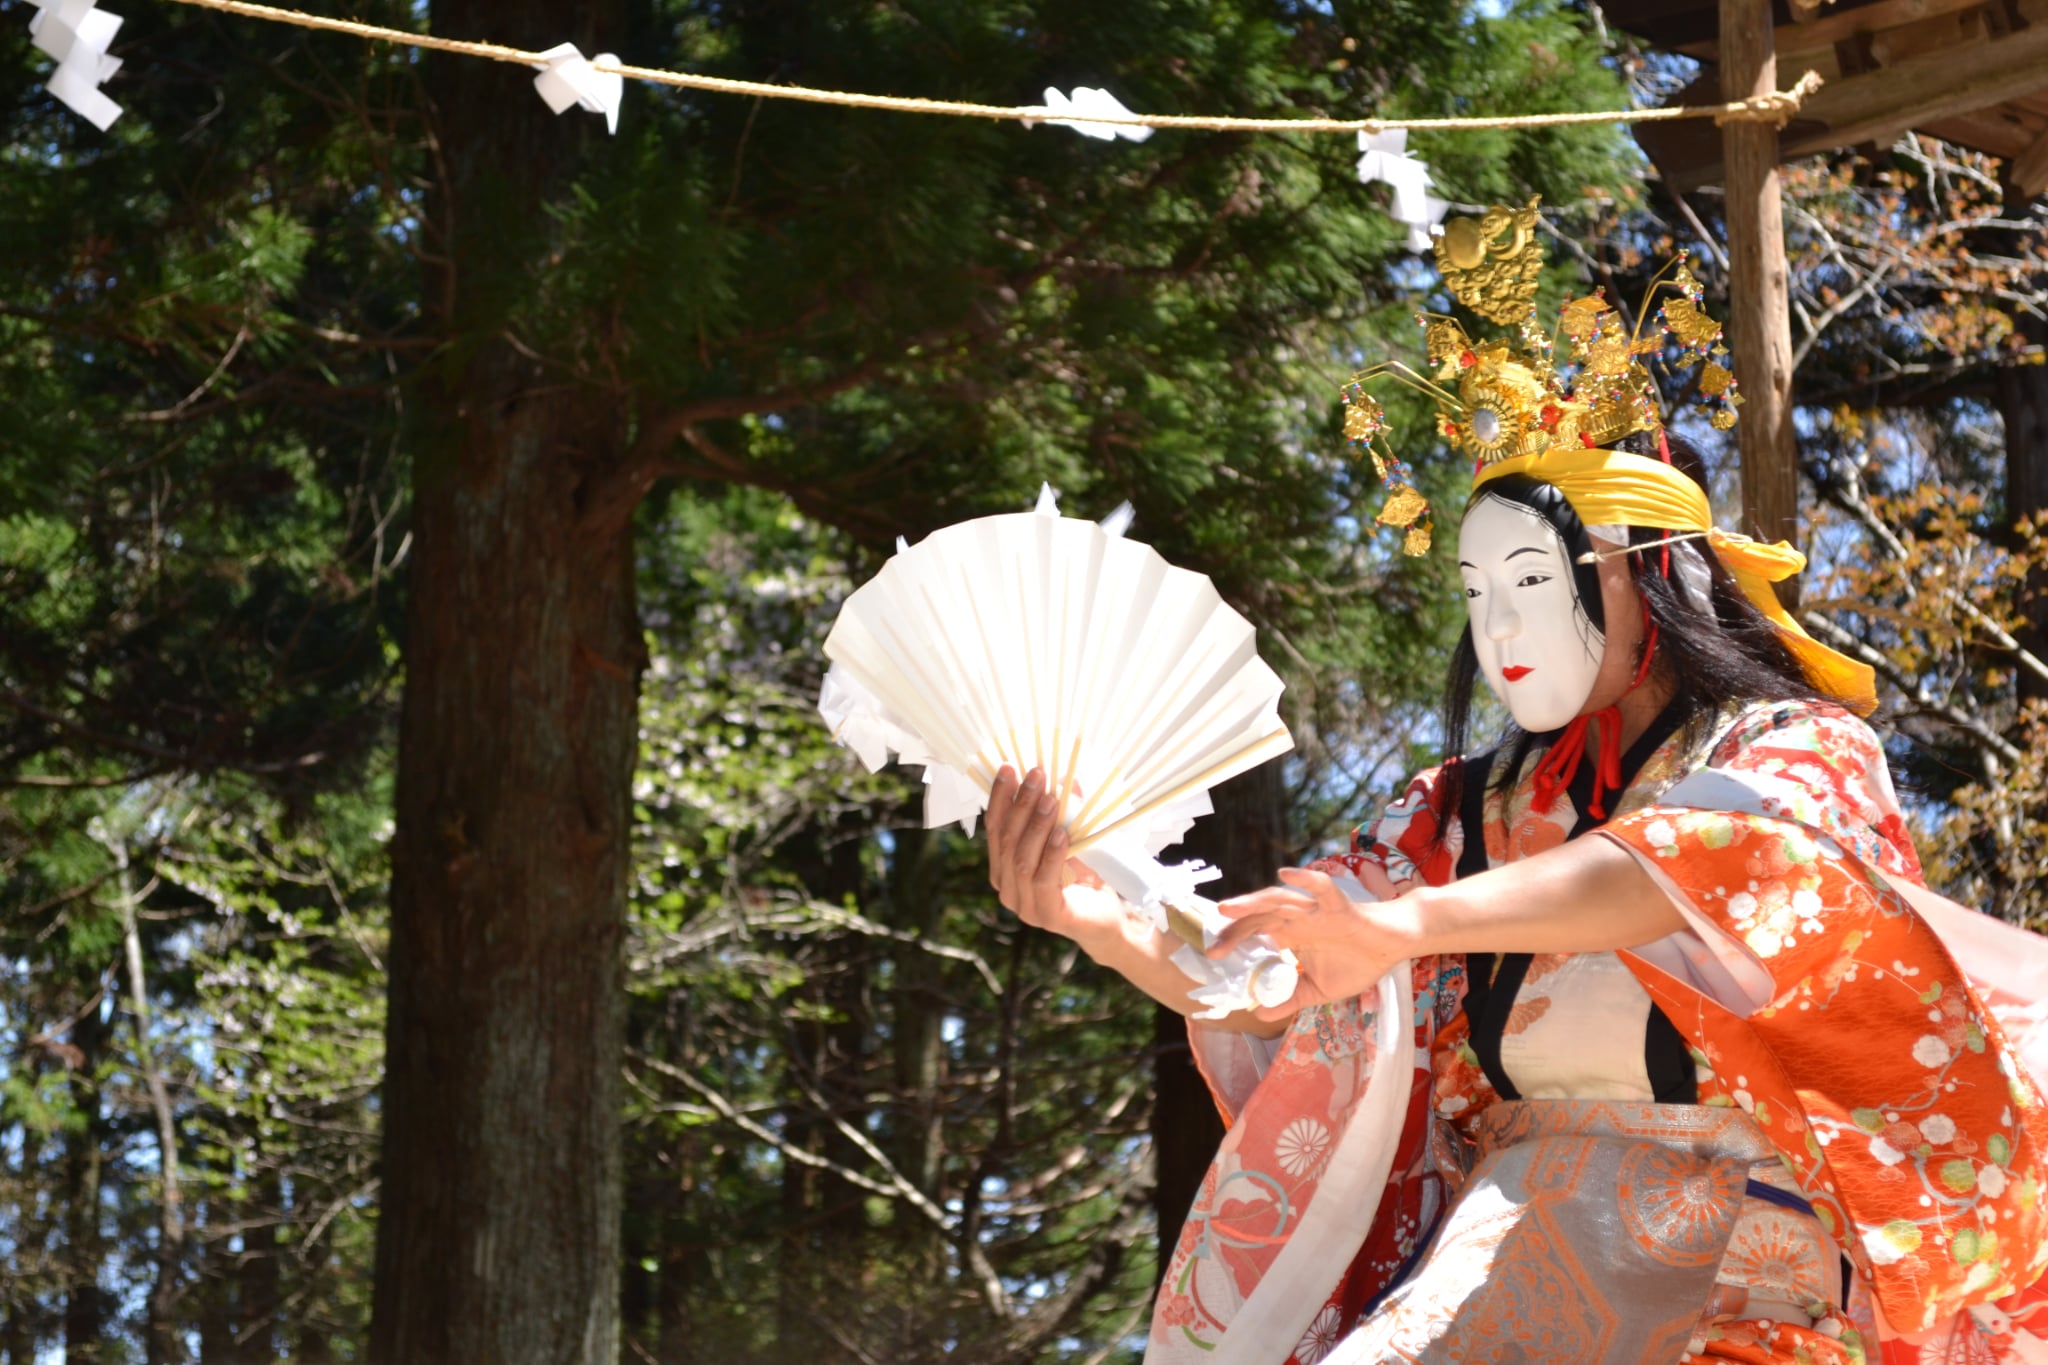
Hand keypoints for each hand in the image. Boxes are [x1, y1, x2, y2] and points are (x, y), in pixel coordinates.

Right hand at [985, 766, 1119, 949]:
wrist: (1108, 917)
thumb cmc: (1085, 877)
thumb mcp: (1069, 839)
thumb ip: (1060, 814)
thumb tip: (1065, 778)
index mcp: (1004, 868)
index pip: (994, 828)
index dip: (1000, 798)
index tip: (1009, 769)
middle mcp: (1007, 887)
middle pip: (1006, 840)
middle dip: (1019, 804)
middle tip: (1035, 776)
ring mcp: (1024, 905)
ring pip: (1021, 859)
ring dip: (1035, 825)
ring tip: (1051, 800)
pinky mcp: (1047, 915)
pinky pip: (1043, 880)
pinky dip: (1051, 854)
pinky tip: (1062, 834)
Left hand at [1207, 867, 1418, 1018]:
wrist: (1394, 946)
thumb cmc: (1357, 962)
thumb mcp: (1319, 990)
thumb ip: (1291, 1000)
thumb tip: (1260, 1015)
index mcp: (1291, 935)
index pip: (1254, 933)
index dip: (1233, 941)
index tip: (1213, 956)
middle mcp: (1298, 919)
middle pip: (1259, 916)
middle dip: (1235, 928)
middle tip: (1213, 946)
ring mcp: (1316, 911)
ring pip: (1280, 900)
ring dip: (1254, 901)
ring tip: (1229, 908)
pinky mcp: (1339, 907)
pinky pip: (1321, 888)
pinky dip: (1304, 879)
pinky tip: (1285, 873)